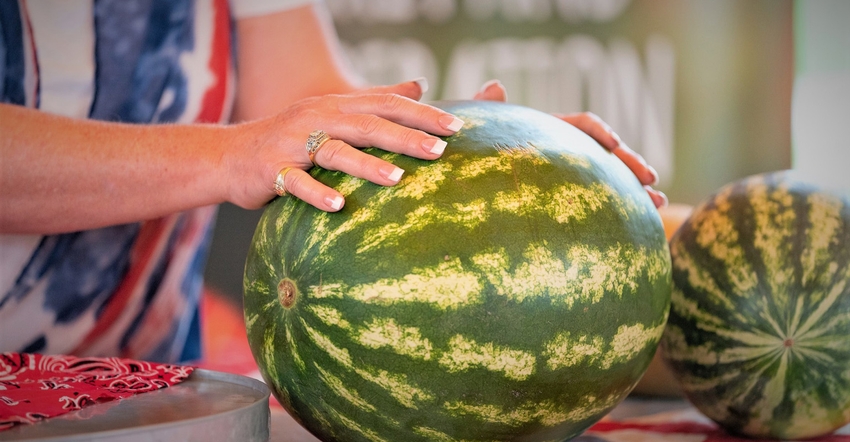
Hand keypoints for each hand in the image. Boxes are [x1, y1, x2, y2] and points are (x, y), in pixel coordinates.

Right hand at [227, 79, 463, 211]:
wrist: (229, 155)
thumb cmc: (291, 138)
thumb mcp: (333, 114)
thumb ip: (376, 101)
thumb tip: (419, 85)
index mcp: (337, 107)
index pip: (385, 104)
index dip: (422, 113)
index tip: (457, 125)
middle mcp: (317, 118)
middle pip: (366, 124)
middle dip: (405, 136)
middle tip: (440, 150)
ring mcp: (294, 144)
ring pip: (334, 151)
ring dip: (366, 165)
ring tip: (399, 178)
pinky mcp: (273, 170)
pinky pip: (296, 182)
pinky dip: (317, 193)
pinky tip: (338, 206)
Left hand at [474, 80, 667, 207]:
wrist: (466, 175)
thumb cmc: (470, 150)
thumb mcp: (478, 130)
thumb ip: (485, 110)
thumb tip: (495, 86)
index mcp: (549, 130)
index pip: (582, 124)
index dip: (600, 132)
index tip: (612, 146)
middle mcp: (566, 150)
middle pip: (606, 152)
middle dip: (631, 163)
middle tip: (650, 180)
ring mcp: (571, 175)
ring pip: (611, 178)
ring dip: (636, 189)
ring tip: (658, 204)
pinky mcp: (570, 197)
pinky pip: (602, 201)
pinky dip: (623, 209)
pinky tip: (643, 223)